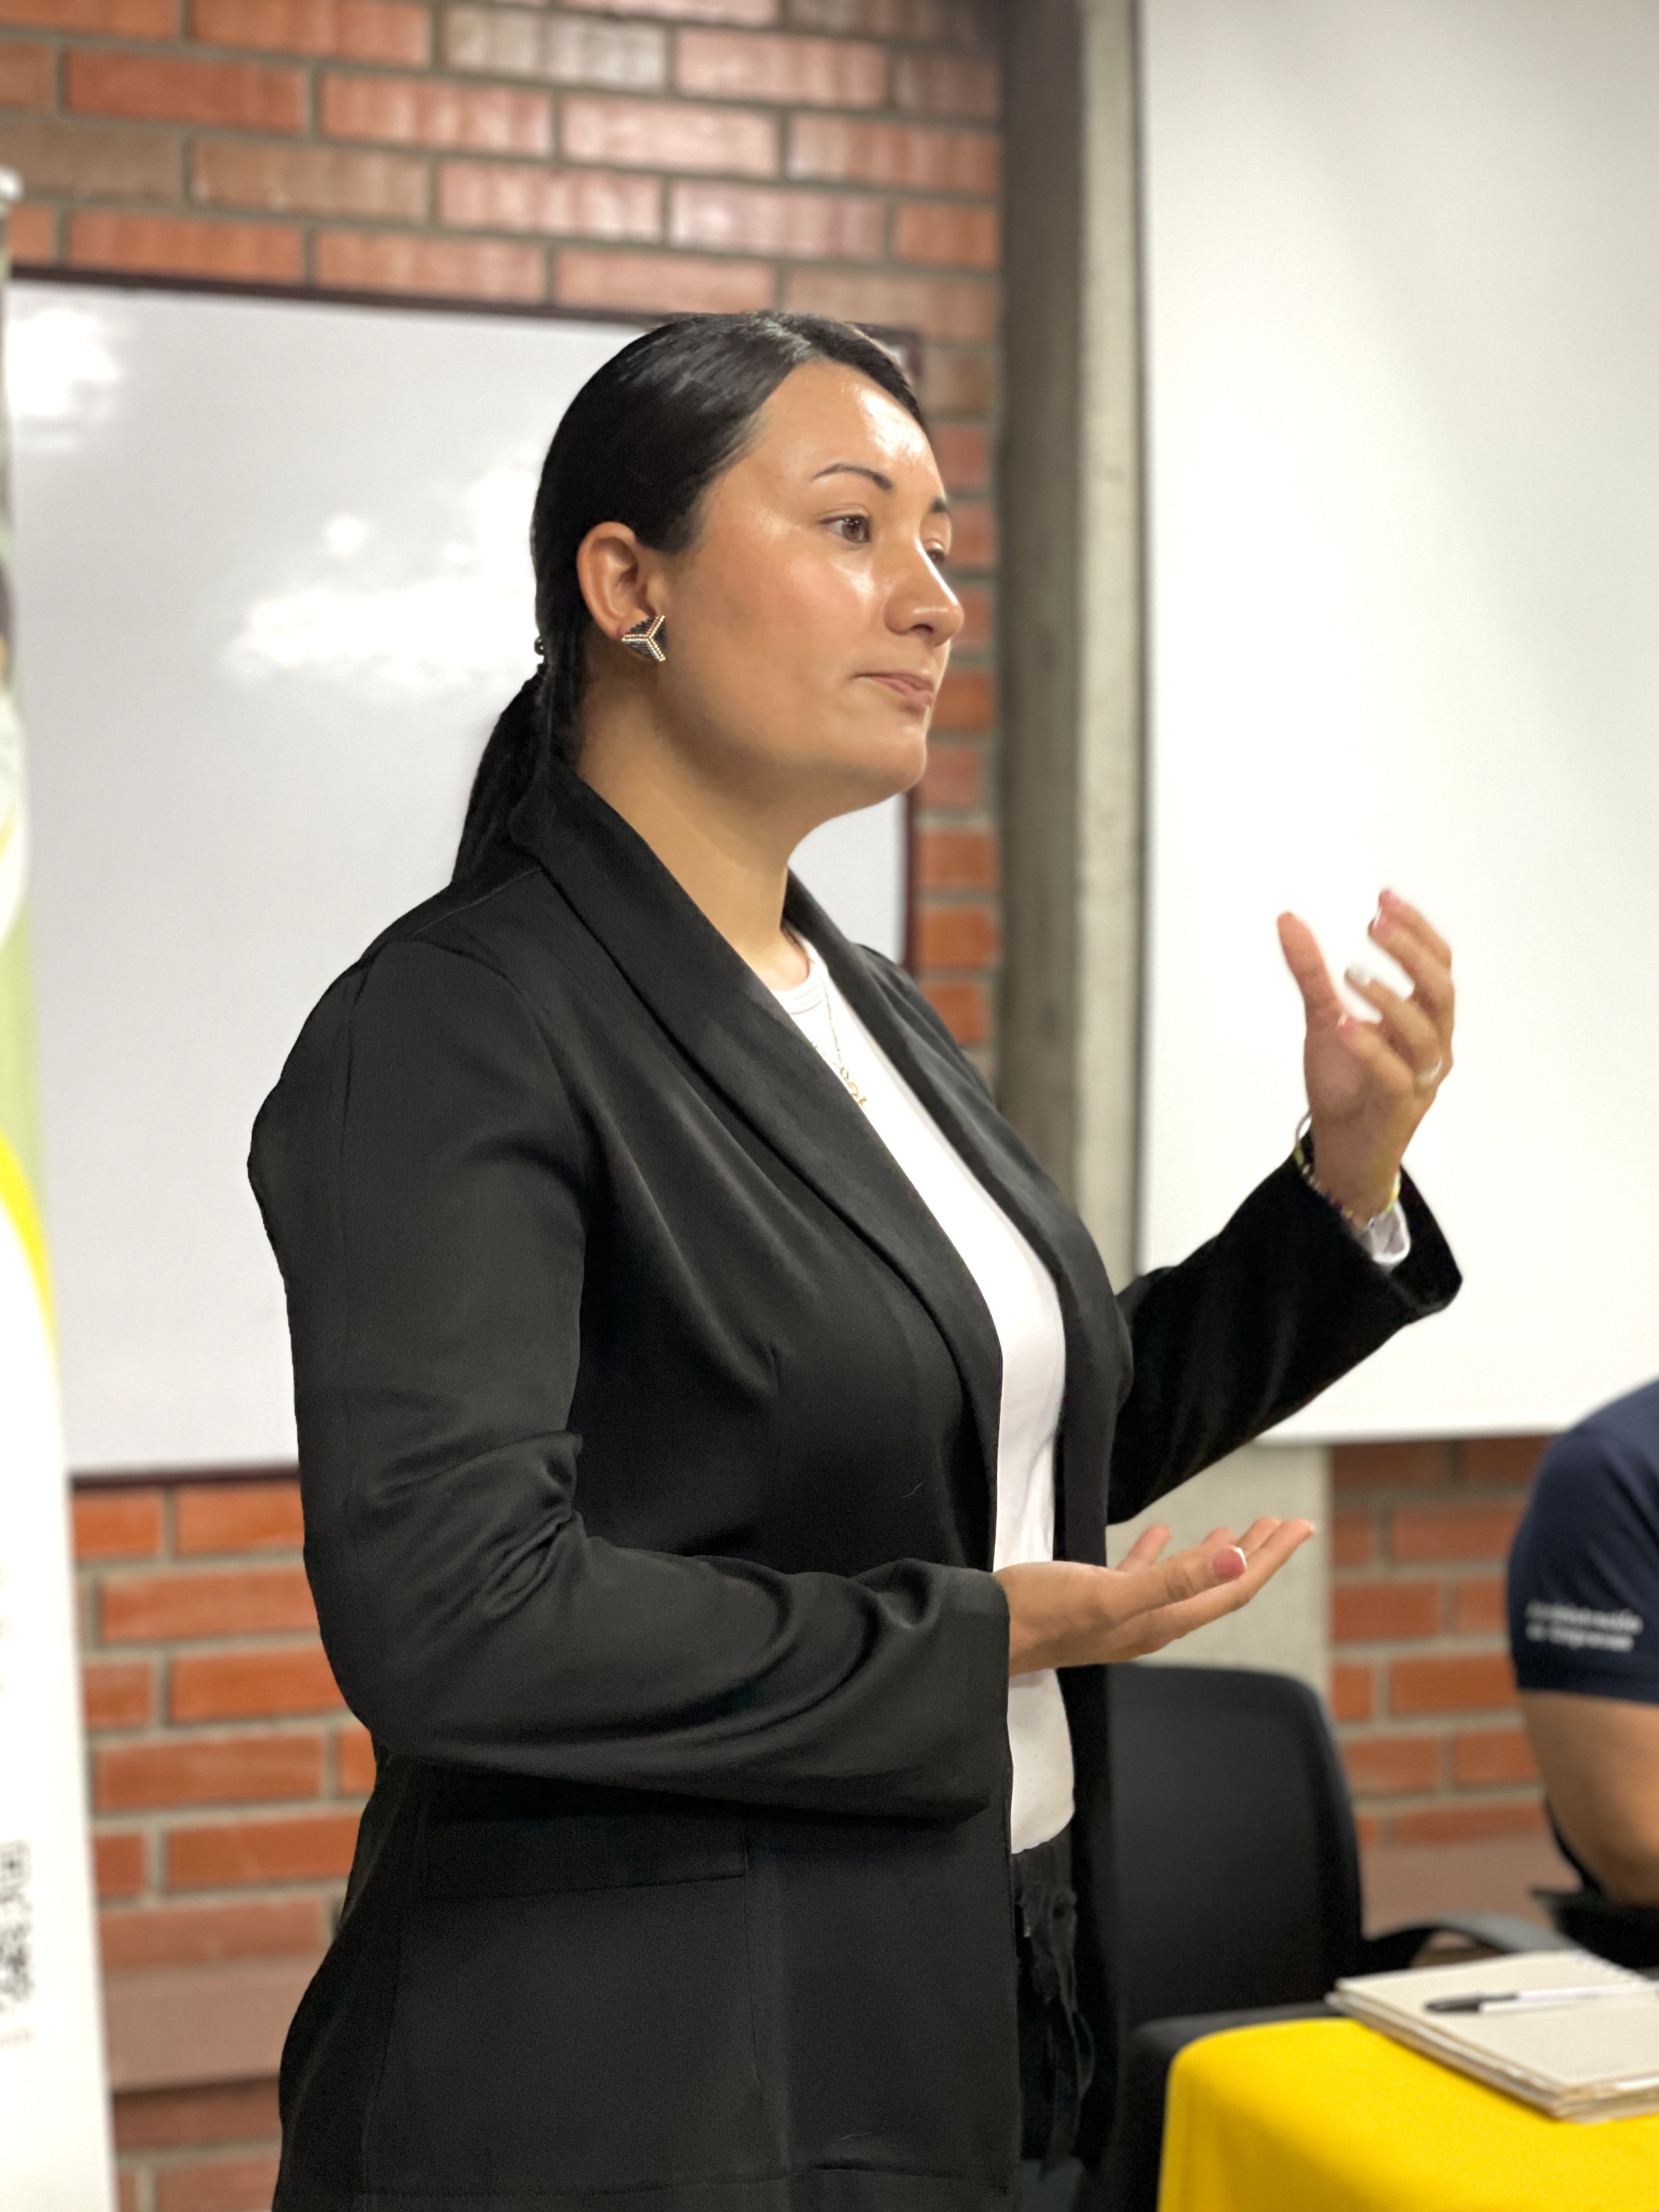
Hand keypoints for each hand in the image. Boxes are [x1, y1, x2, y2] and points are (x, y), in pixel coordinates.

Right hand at [996, 1517, 1314, 1674]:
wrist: (989, 1632)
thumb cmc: (1044, 1613)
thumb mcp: (1111, 1593)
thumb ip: (1173, 1578)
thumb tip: (1237, 1561)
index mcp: (1164, 1622)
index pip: (1234, 1588)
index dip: (1271, 1557)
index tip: (1301, 1526)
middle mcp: (1153, 1622)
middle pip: (1220, 1586)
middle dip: (1257, 1554)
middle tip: (1286, 1523)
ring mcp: (1126, 1613)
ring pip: (1186, 1581)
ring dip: (1215, 1555)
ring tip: (1239, 1529)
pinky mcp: (1097, 1600)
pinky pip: (1142, 1574)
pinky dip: (1160, 1553)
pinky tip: (1161, 1532)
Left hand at [1277, 890, 1454, 1221]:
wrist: (1340, 1150)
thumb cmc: (1344, 1083)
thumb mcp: (1324, 1018)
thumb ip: (1311, 972)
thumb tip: (1287, 919)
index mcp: (1423, 1018)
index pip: (1437, 964)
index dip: (1417, 930)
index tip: (1384, 898)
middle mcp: (1432, 1045)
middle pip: (1441, 989)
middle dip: (1411, 952)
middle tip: (1375, 923)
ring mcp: (1421, 1078)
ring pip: (1425, 1032)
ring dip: (1389, 997)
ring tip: (1352, 971)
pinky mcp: (1400, 1108)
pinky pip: (1396, 1075)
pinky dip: (1371, 1047)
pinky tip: (1344, 1023)